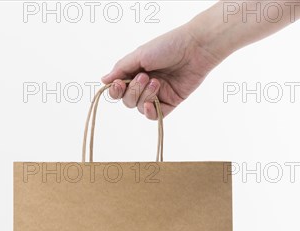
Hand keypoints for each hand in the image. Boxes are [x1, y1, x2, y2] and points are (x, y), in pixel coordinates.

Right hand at [101, 23, 222, 119]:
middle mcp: (145, 84)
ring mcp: (158, 94)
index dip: (116, 90)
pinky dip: (151, 112)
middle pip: (128, 100)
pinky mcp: (171, 102)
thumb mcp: (140, 55)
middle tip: (145, 76)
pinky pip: (156, 116)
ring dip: (145, 96)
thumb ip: (121, 69)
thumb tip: (103, 80)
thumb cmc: (168, 46)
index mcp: (135, 71)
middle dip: (133, 91)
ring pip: (140, 107)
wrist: (195, 49)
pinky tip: (152, 104)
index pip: (119, 89)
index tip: (119, 84)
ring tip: (157, 82)